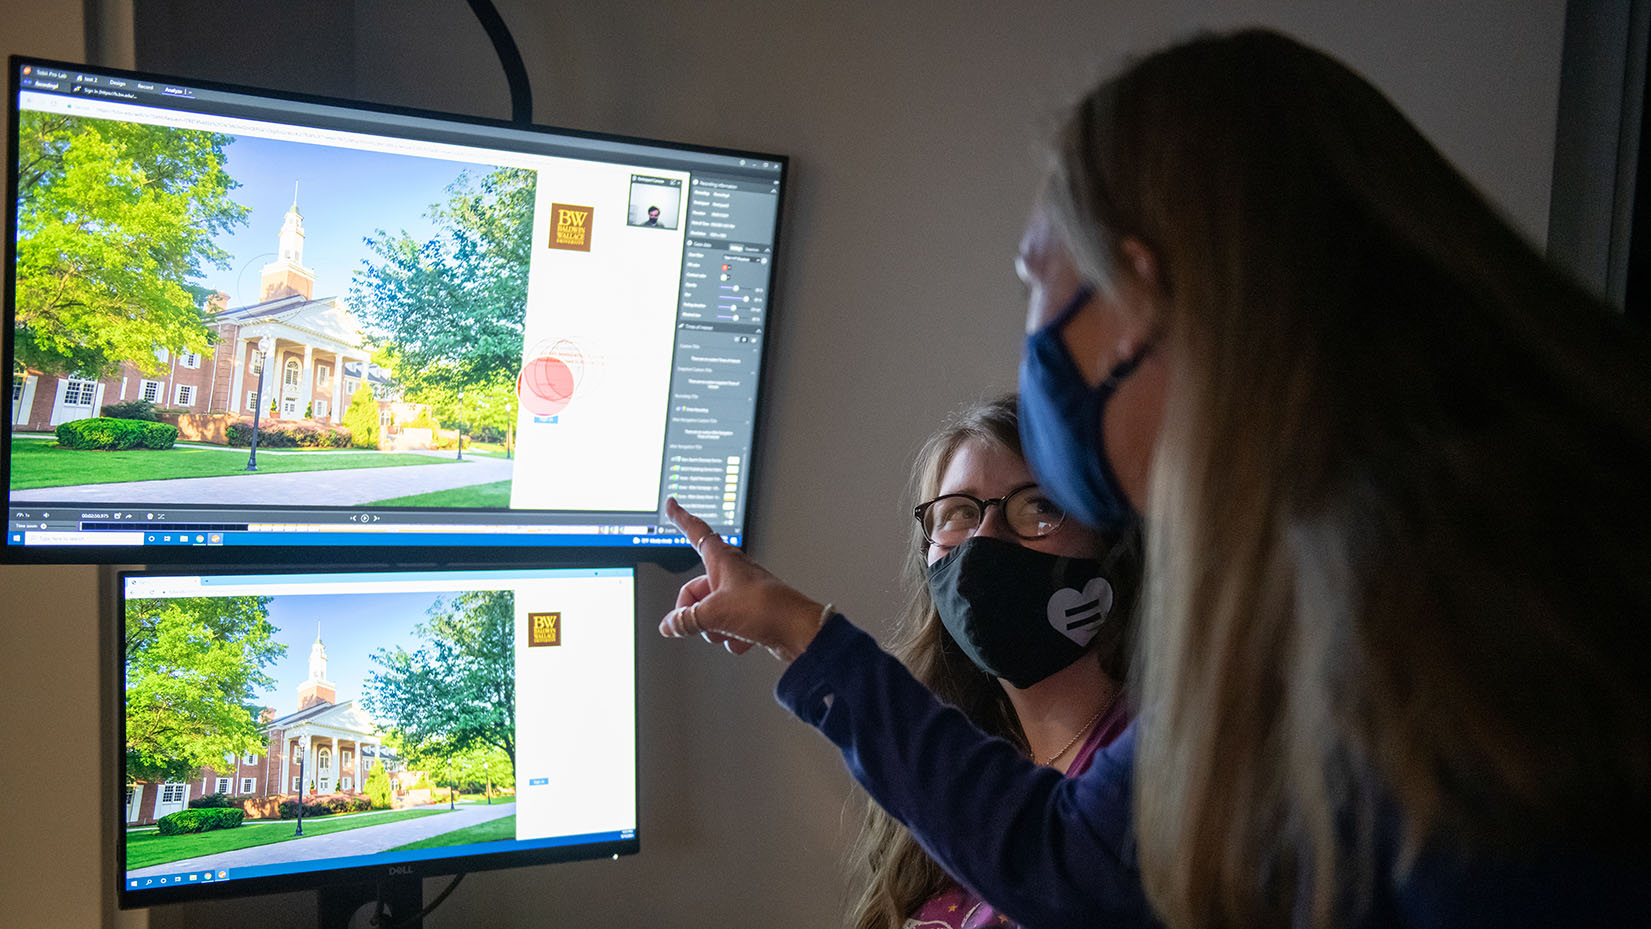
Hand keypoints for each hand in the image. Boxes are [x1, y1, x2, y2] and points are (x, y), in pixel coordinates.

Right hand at [660, 497, 827, 660]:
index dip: (681, 517)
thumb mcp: (713, 614)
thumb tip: (669, 625)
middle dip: (694, 611)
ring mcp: (742, 592)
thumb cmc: (765, 608)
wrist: (797, 630)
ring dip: (714, 627)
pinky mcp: (752, 612)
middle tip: (698, 624)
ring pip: (711, 610)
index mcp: (721, 558)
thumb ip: (686, 620)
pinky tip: (744, 639)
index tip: (672, 504)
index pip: (695, 531)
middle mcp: (732, 572)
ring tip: (728, 630)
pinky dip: (733, 636)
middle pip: (696, 588)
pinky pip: (729, 625)